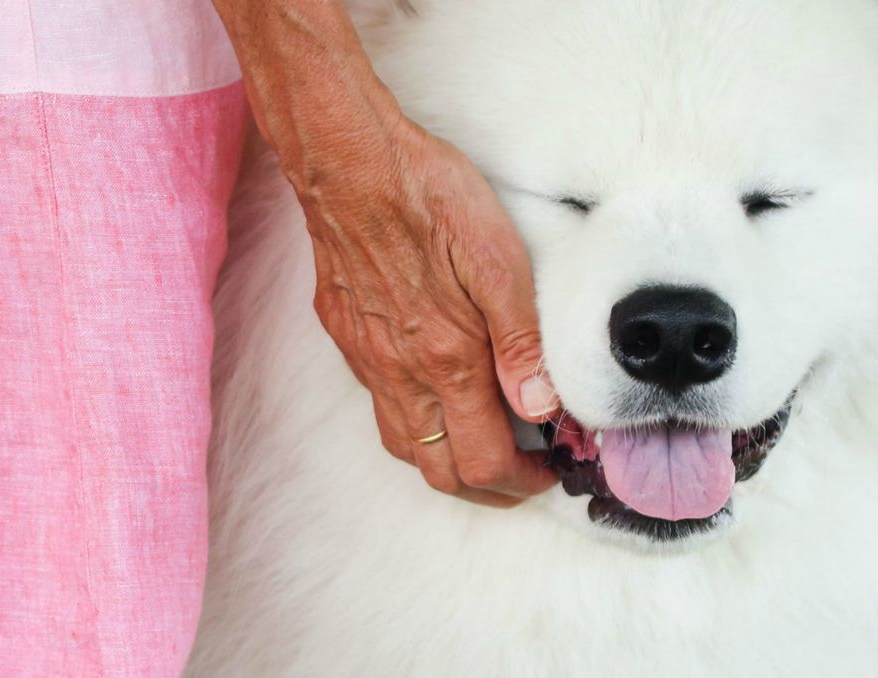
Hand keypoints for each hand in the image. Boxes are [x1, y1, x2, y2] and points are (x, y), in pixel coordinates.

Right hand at [212, 0, 560, 505]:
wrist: (349, 166)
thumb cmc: (428, 199)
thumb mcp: (498, 260)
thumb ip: (520, 342)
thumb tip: (542, 408)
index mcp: (447, 360)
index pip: (485, 460)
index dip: (523, 482)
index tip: (548, 472)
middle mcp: (400, 374)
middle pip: (439, 473)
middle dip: (486, 489)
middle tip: (520, 474)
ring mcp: (367, 359)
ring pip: (403, 446)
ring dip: (446, 461)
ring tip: (480, 444)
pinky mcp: (347, 338)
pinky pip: (378, 404)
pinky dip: (413, 422)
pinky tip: (432, 393)